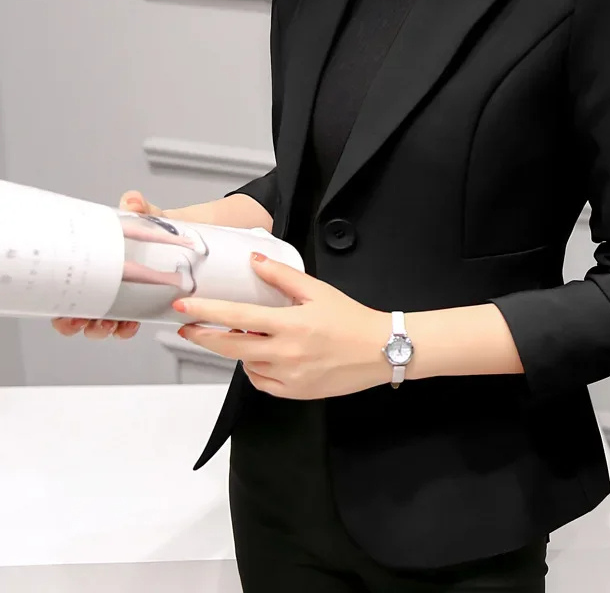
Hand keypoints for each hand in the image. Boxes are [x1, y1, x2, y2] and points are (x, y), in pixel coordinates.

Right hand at [51, 189, 164, 339]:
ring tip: (111, 323)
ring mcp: (121, 297)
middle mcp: (105, 283)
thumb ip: (139, 206)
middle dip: (77, 323)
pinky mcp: (140, 306)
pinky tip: (130, 323)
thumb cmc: (157, 226)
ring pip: (100, 323)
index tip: (66, 309)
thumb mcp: (146, 214)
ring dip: (101, 328)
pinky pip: (126, 324)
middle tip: (85, 320)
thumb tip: (133, 201)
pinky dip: (125, 328)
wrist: (186, 236)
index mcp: (99, 263)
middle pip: (78, 312)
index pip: (71, 287)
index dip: (62, 304)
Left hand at [174, 253, 391, 398]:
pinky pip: (262, 383)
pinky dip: (257, 370)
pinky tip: (268, 357)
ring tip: (253, 337)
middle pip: (230, 348)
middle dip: (204, 337)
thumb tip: (255, 262)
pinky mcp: (296, 392)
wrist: (380, 350)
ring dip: (241, 351)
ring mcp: (290, 377)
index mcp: (290, 325)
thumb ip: (282, 276)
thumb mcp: (318, 291)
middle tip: (188, 328)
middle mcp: (286, 354)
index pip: (236, 318)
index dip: (206, 312)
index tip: (183, 306)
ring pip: (247, 365)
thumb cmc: (351, 318)